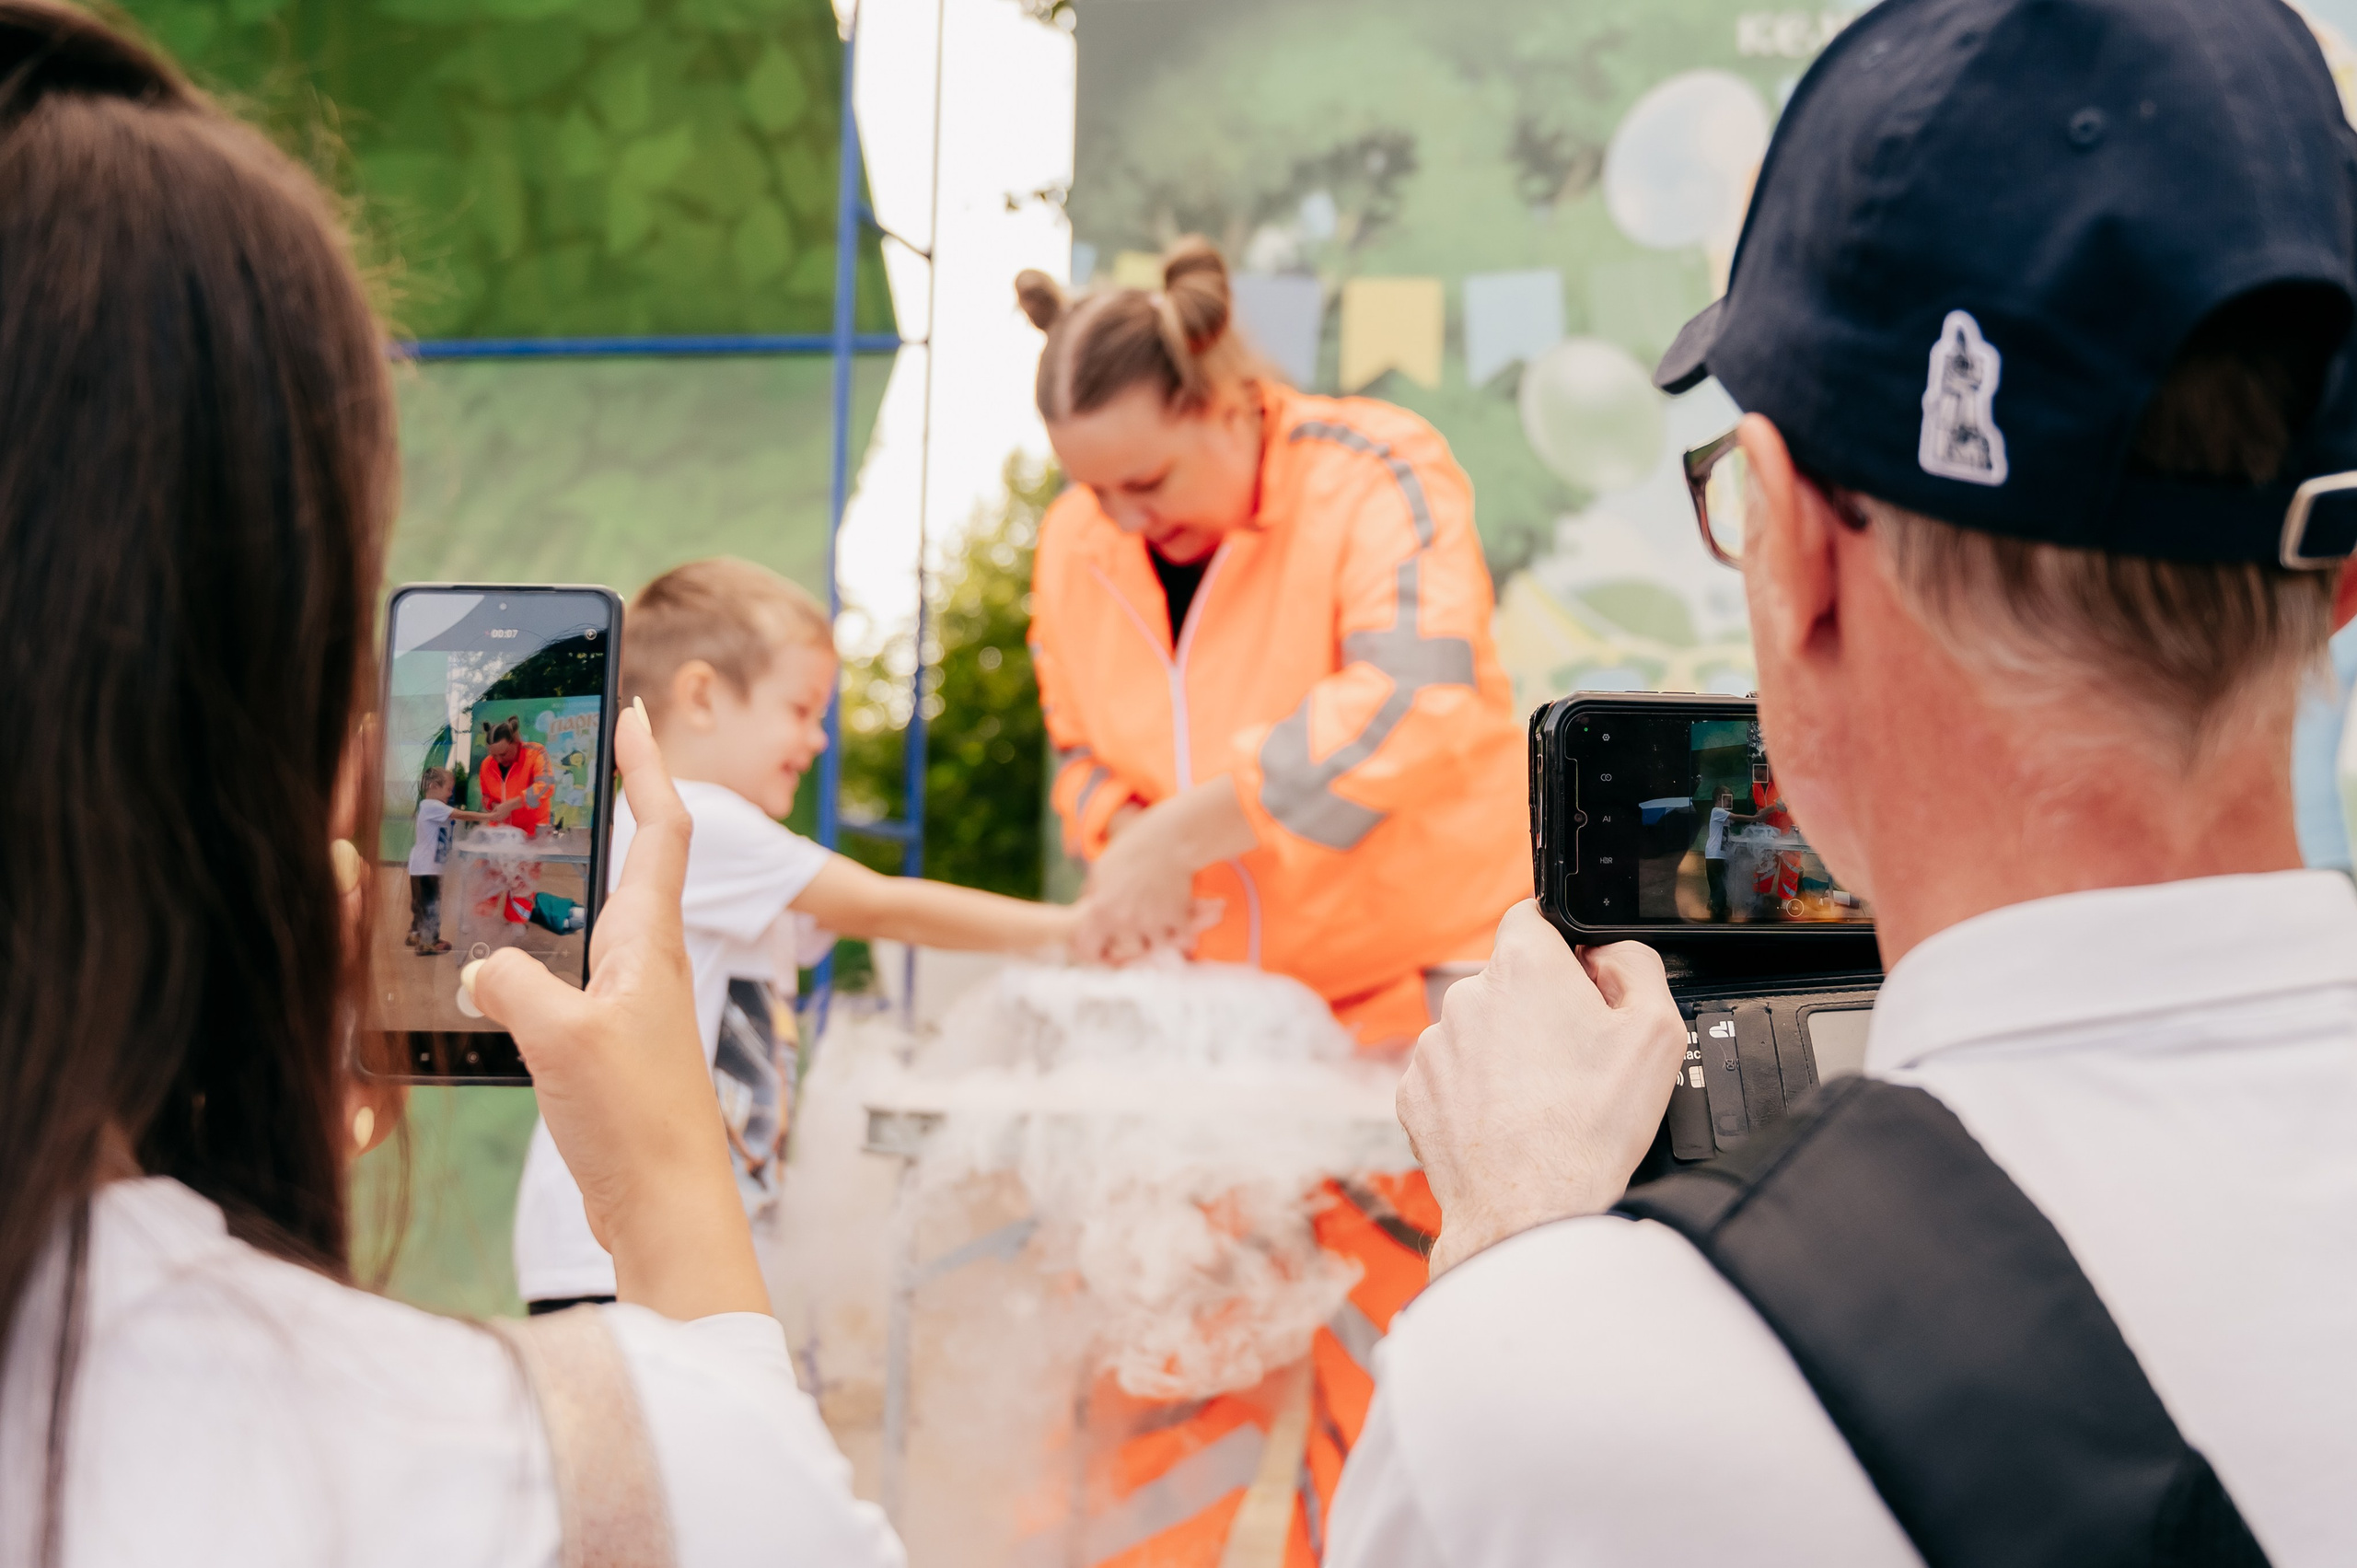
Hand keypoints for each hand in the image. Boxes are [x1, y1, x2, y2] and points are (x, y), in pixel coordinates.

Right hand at [469, 702, 766, 1319]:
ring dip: (565, 880)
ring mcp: (631, 1005)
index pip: (661, 828)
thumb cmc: (636, 1121)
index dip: (647, 765)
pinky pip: (570, 978)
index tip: (633, 710)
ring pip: (595, 921)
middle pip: (633, 863)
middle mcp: (647, 963)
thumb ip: (512, 987)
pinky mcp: (609, 1046)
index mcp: (649, 943)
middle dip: (607, 807)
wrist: (667, 1209)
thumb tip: (482, 970)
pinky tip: (493, 968)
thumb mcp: (561, 1040)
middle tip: (565, 762)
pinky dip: (536, 956)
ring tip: (515, 848)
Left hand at [1072, 777, 1255, 964]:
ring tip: (1165, 923)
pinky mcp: (1177, 918)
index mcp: (1101, 910)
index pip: (1089, 949)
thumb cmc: (1133, 848)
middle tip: (1144, 932)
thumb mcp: (1101, 867)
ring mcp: (1152, 922)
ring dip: (1161, 937)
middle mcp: (1125, 921)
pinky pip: (1180, 937)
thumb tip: (1085, 905)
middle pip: (1129, 951)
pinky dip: (1184, 931)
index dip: (1097, 952)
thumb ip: (1093, 892)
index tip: (1107, 949)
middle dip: (1136, 943)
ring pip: (1156, 946)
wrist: (1169, 839)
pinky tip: (1183, 918)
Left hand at [1399, 902, 1685, 1276]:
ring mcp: (1433, 1045)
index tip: (1578, 978)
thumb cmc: (1590, 1127)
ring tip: (1541, 1100)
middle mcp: (1467, 996)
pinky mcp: (1414, 1090)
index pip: (1532, 916)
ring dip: (1502, 1051)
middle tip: (1572, 1057)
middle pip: (1506, 980)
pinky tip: (1506, 1121)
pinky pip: (1448, 1075)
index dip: (1562, 944)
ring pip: (1475, 1030)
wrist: (1529, 1208)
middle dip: (1535, 1006)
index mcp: (1523, 967)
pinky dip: (1473, 1091)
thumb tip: (1609, 953)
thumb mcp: (1656, 1033)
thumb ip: (1637, 966)